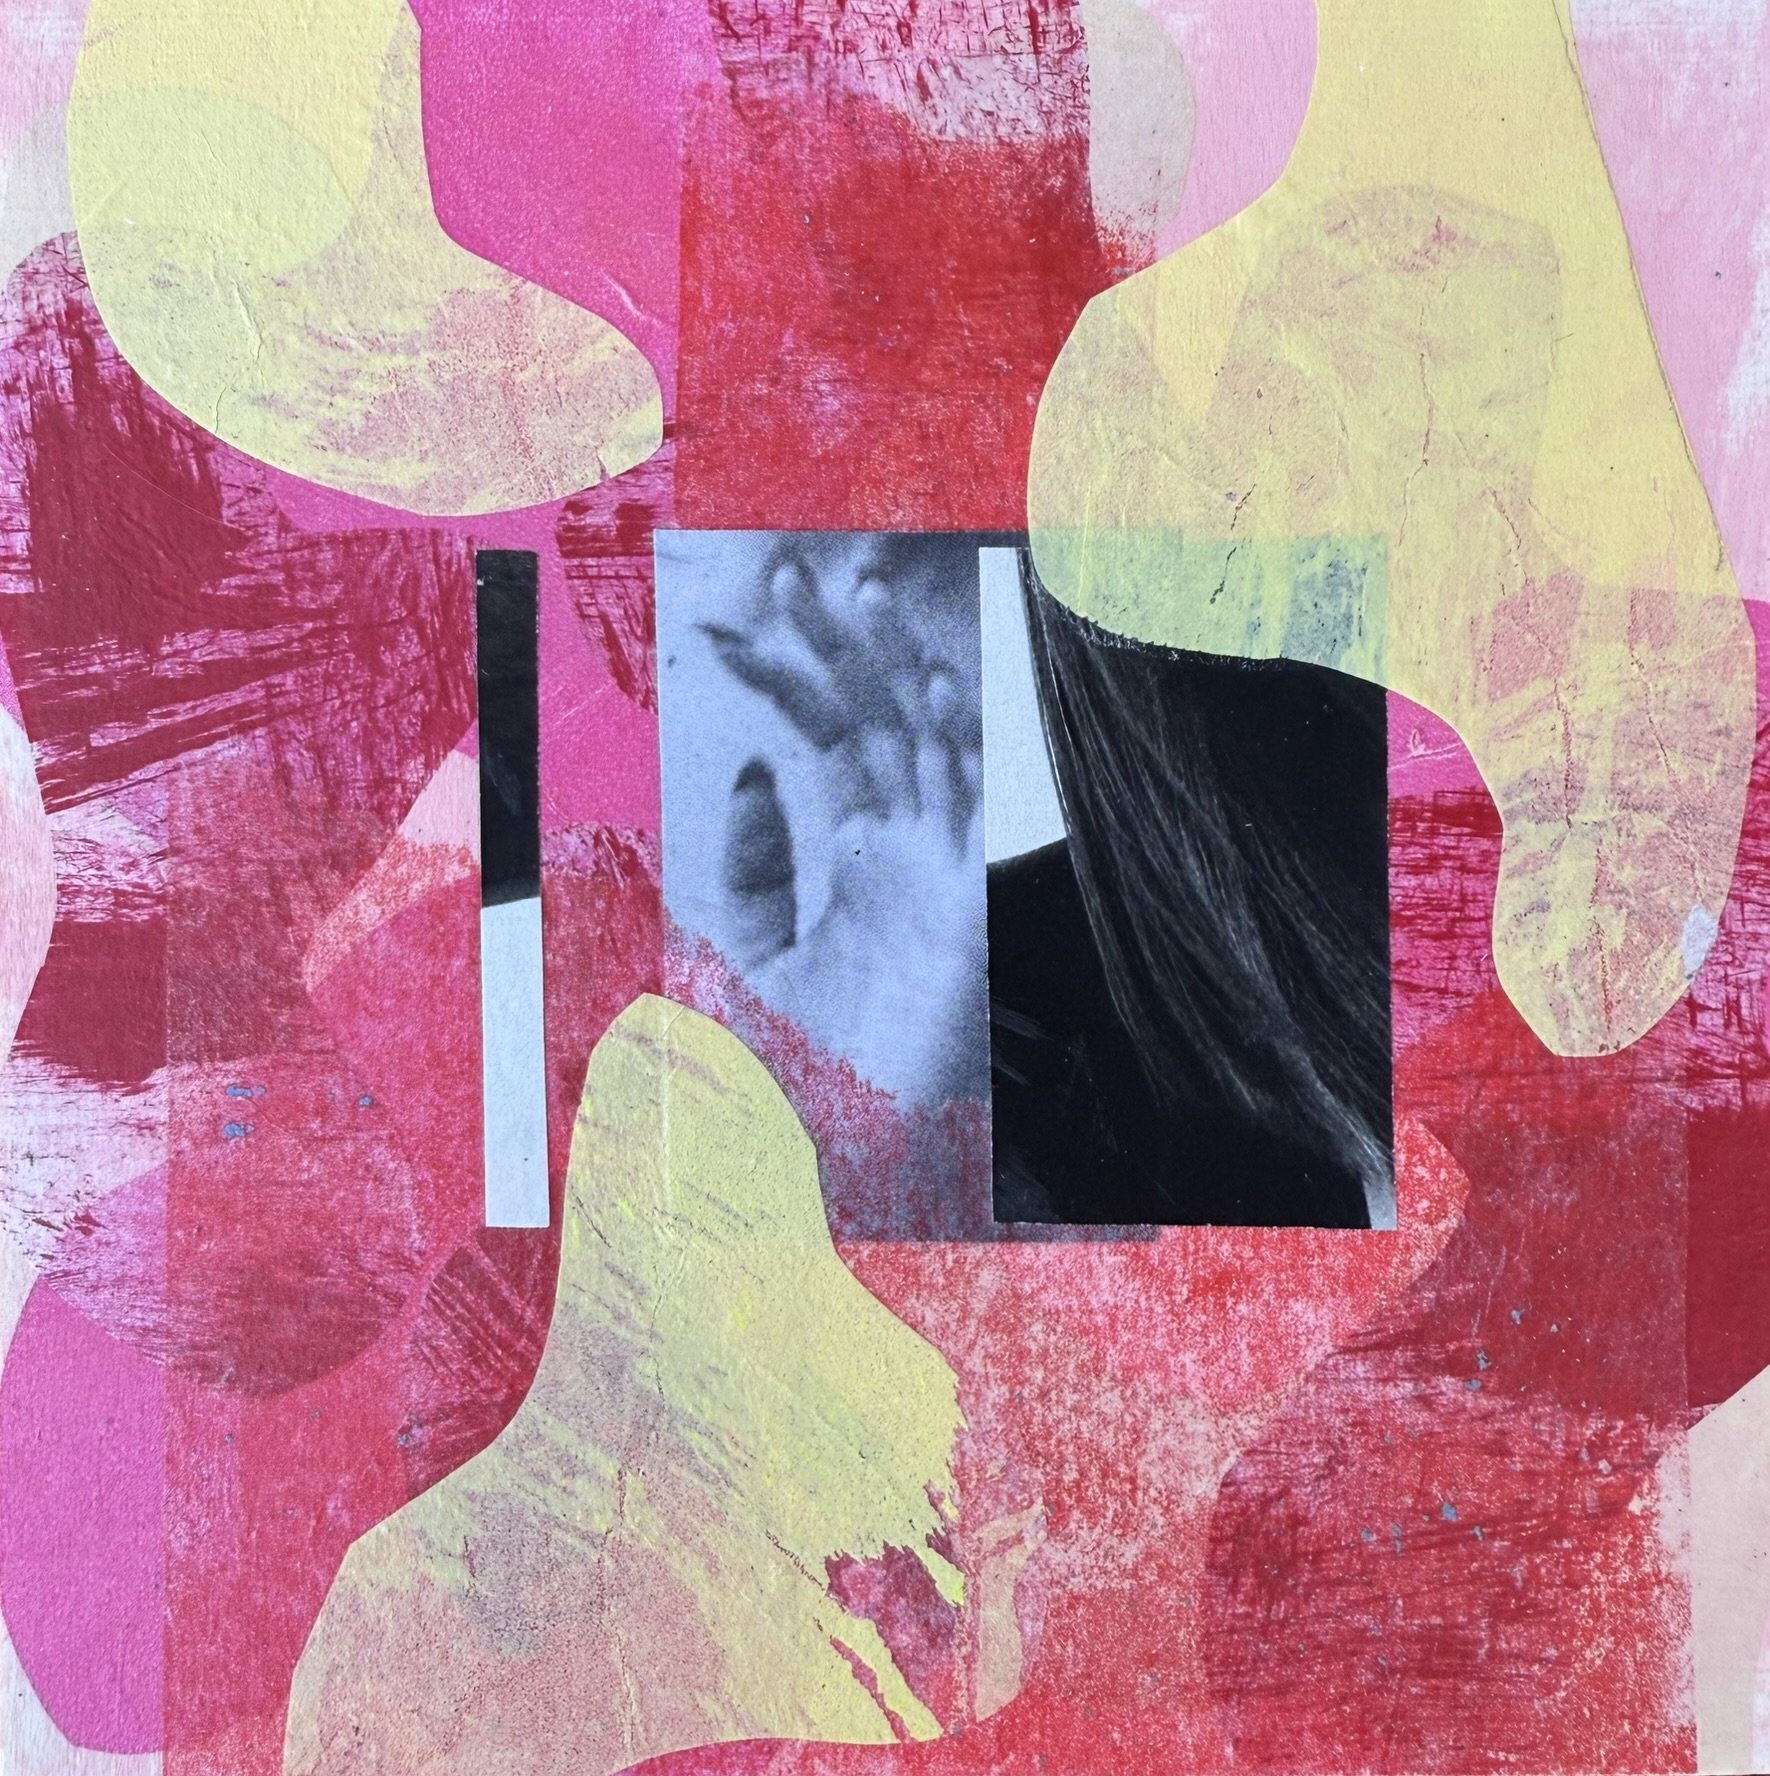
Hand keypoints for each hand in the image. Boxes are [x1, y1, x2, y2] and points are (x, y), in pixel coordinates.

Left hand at [709, 539, 987, 1104]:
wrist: (807, 1163)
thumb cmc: (777, 1068)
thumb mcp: (739, 945)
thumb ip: (752, 859)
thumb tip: (751, 772)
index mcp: (853, 859)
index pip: (823, 739)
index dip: (782, 680)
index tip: (725, 635)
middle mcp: (898, 854)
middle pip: (871, 722)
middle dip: (835, 645)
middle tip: (792, 578)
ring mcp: (931, 875)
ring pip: (915, 744)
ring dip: (886, 666)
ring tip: (852, 589)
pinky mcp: (954, 910)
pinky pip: (957, 809)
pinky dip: (949, 742)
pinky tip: (931, 678)